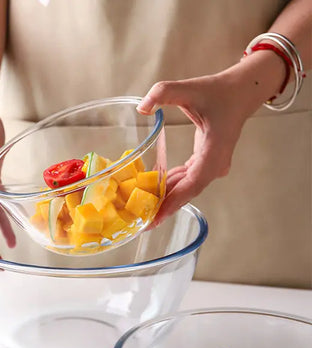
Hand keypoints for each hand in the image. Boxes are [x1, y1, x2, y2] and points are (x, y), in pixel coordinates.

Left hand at [137, 72, 252, 224]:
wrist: (241, 91)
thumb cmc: (219, 90)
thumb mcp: (189, 87)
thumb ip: (164, 92)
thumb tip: (142, 107)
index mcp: (215, 149)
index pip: (193, 183)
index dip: (175, 201)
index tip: (158, 216)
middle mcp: (216, 163)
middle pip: (188, 191)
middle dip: (166, 207)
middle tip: (144, 224)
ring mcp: (213, 165)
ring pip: (187, 187)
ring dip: (167, 198)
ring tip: (144, 212)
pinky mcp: (207, 163)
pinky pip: (187, 179)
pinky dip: (171, 186)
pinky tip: (153, 191)